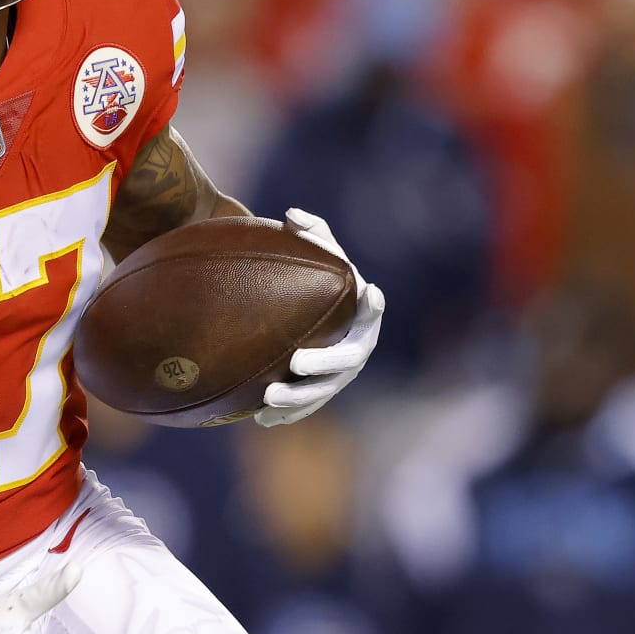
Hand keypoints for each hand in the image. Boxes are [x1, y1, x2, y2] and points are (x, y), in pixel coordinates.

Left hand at [254, 208, 384, 427]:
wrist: (309, 314)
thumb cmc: (318, 278)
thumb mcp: (319, 253)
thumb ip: (312, 233)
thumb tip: (291, 215)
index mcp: (361, 318)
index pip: (371, 312)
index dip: (373, 307)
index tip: (370, 294)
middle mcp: (355, 350)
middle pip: (345, 361)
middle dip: (324, 365)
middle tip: (296, 362)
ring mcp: (338, 377)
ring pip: (322, 393)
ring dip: (298, 399)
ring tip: (268, 399)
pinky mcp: (317, 393)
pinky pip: (303, 408)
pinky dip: (285, 415)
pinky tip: (261, 418)